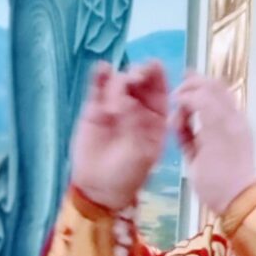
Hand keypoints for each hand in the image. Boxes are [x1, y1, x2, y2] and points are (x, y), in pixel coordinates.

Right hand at [69, 59, 170, 210]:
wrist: (99, 189)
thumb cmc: (127, 175)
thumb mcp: (141, 153)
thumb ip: (136, 125)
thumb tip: (125, 100)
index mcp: (156, 116)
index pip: (160, 89)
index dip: (158, 75)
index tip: (153, 67)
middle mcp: (138, 106)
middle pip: (141, 79)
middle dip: (139, 72)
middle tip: (134, 79)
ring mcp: (115, 104)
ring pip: (119, 80)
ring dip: (119, 80)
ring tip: (113, 103)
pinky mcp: (94, 107)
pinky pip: (98, 86)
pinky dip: (100, 75)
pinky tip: (101, 69)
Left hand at [170, 72, 255, 220]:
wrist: (238, 200)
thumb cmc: (221, 187)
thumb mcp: (201, 157)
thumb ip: (191, 138)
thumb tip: (179, 123)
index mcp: (235, 127)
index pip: (221, 96)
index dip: (202, 87)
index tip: (185, 88)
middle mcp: (236, 119)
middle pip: (217, 86)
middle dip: (194, 83)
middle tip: (177, 91)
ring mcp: (230, 120)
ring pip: (210, 88)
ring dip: (189, 89)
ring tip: (175, 97)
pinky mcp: (220, 125)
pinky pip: (201, 101)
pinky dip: (187, 99)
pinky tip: (177, 104)